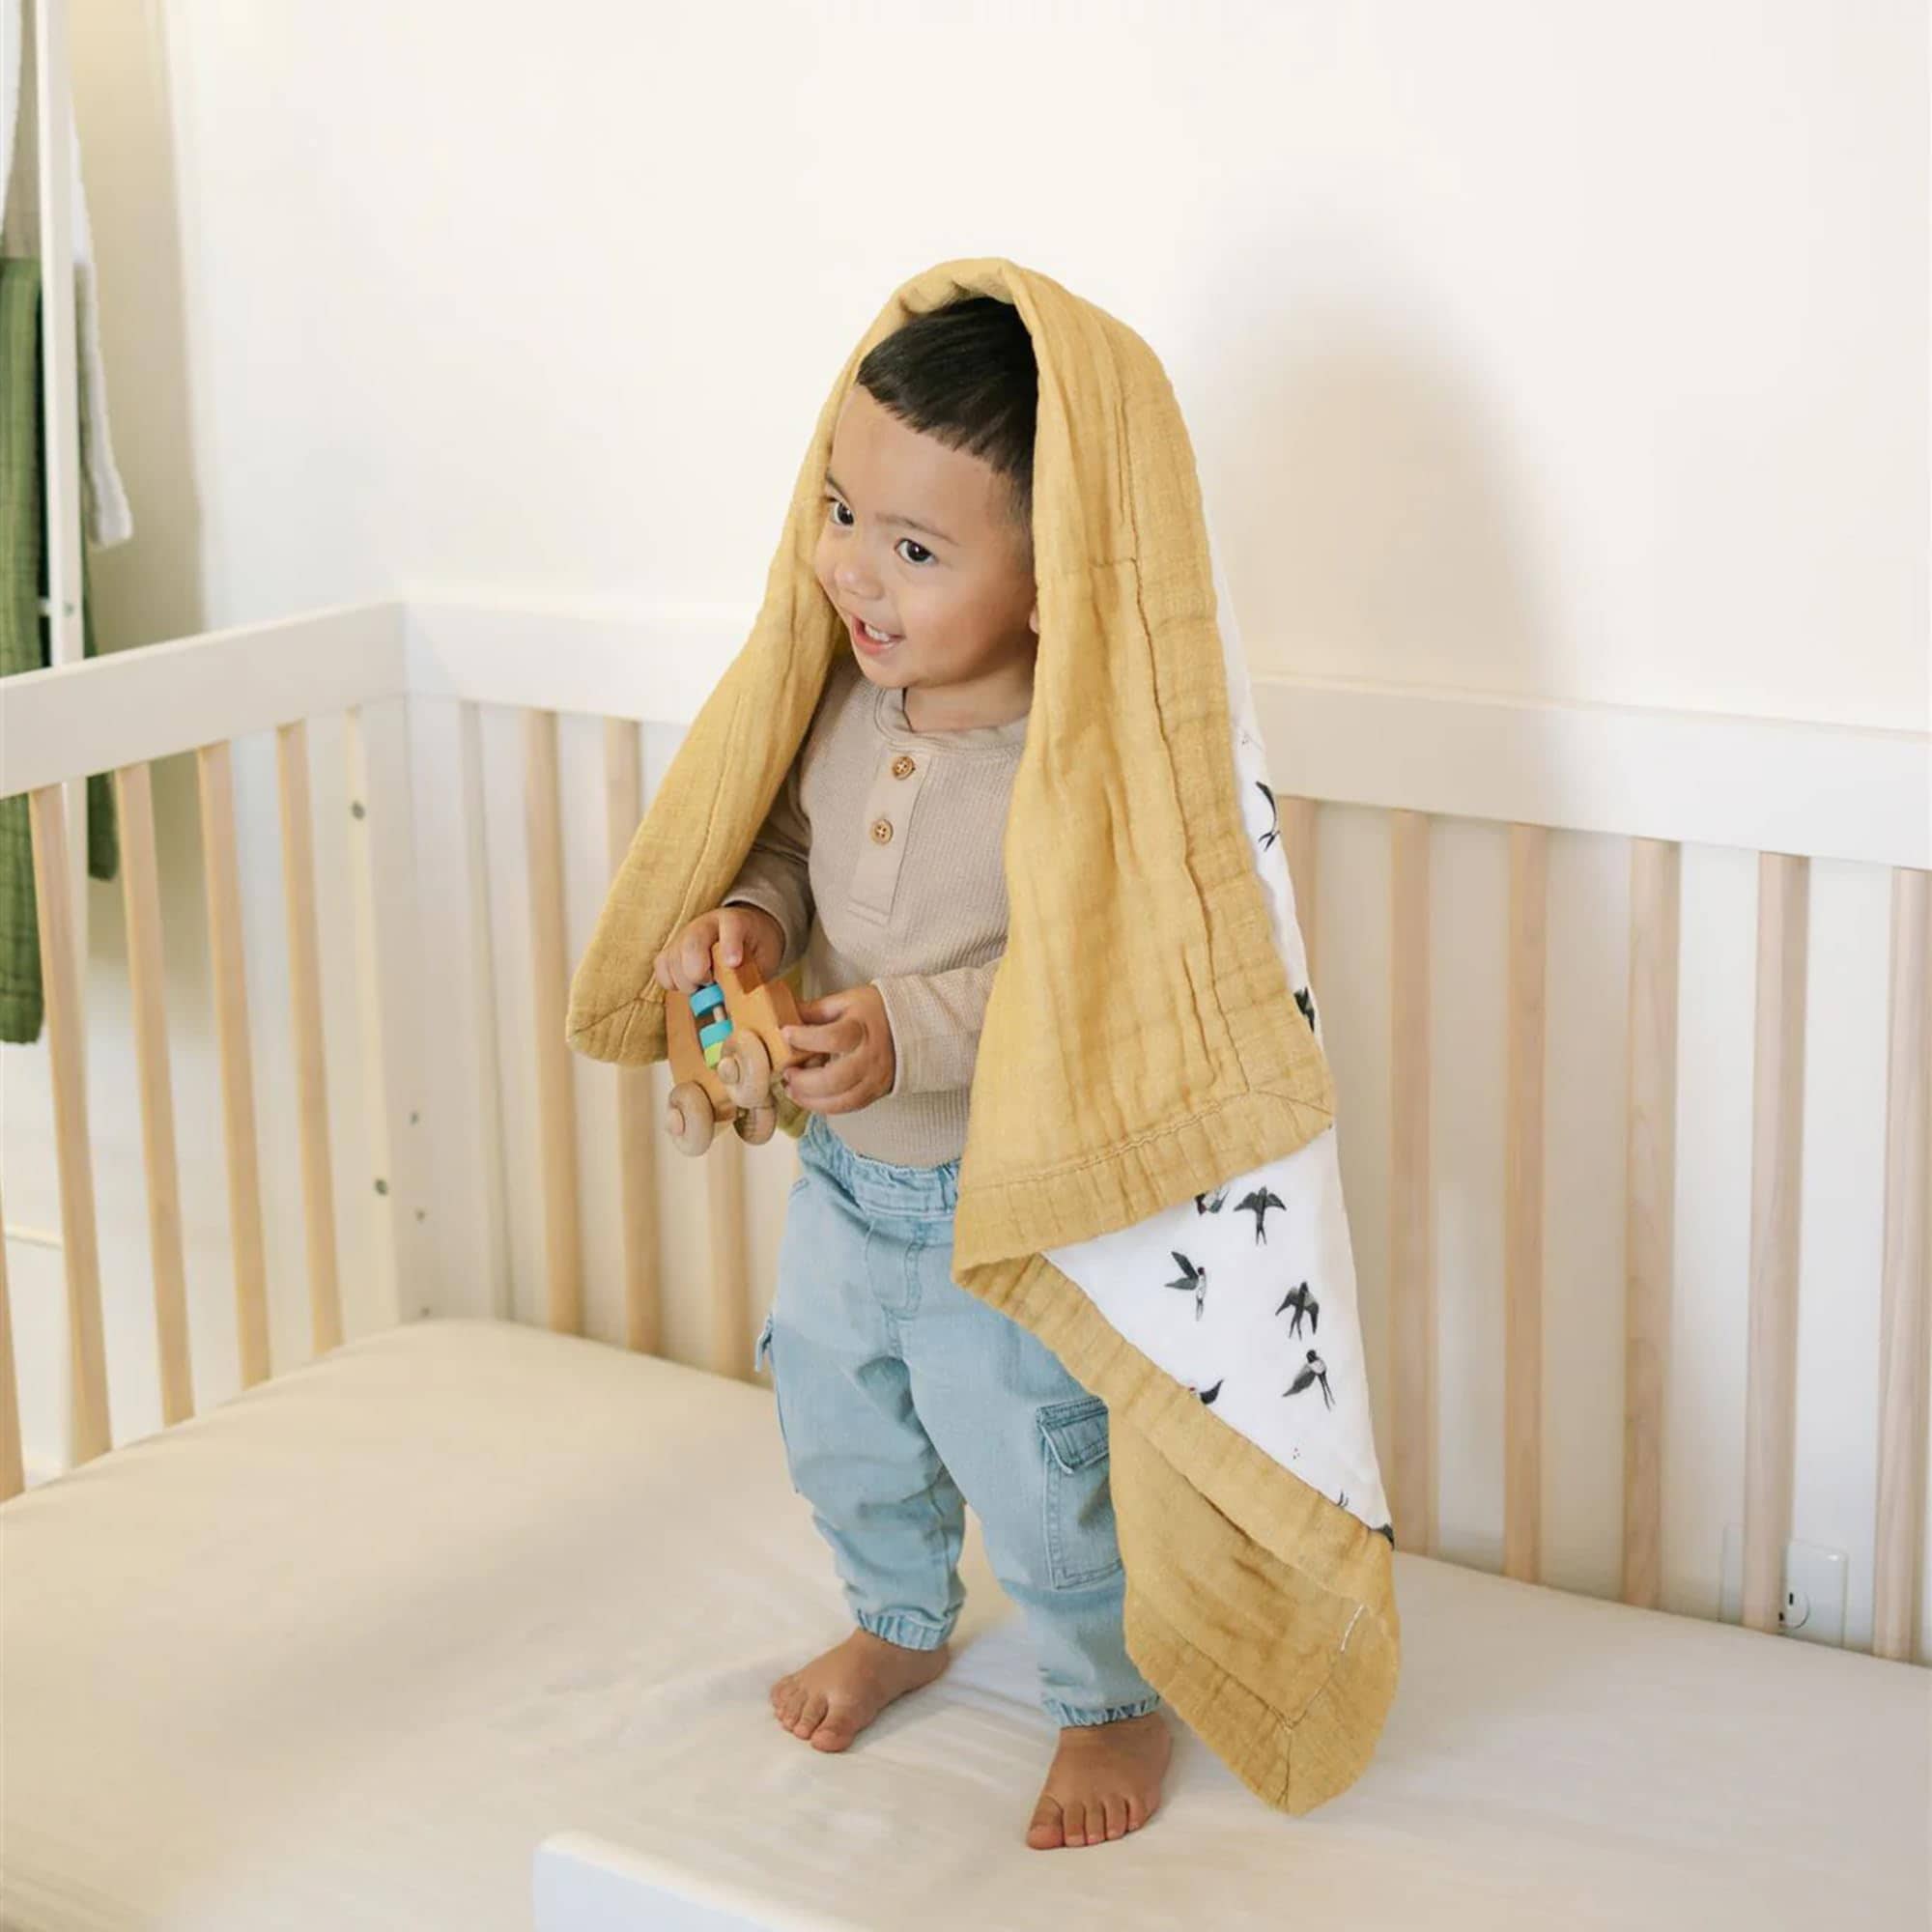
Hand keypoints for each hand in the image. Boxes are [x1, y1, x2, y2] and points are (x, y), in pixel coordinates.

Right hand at [653, 905, 785, 994]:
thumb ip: (752, 975)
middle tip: (711, 984)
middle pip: (692, 943)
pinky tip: (690, 984)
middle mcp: (706, 924)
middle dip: (698, 971)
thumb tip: (737, 1001)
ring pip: (673, 959)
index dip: (730, 945)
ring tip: (705, 985)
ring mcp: (684, 935)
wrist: (745, 933)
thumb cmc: (755, 949)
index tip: (733, 963)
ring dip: (686, 981)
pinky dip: (672, 981)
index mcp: (735, 921)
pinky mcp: (671, 949)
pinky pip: (661, 967)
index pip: (731, 926)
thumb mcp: (765, 959)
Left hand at [779, 984, 895, 1115]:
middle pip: (834, 1079)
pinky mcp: (876, 1093)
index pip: (832, 1038)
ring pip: (841, 1101)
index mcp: (862, 1029)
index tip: (785, 1033)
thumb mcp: (847, 1001)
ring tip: (791, 1090)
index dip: (804, 1038)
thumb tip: (783, 1016)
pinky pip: (849, 1107)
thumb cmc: (876, 1012)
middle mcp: (870, 1058)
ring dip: (811, 1100)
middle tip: (786, 1073)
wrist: (914, 1028)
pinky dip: (825, 1107)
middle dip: (804, 1081)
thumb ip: (816, 1010)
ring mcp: (875, 1079)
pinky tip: (809, 1099)